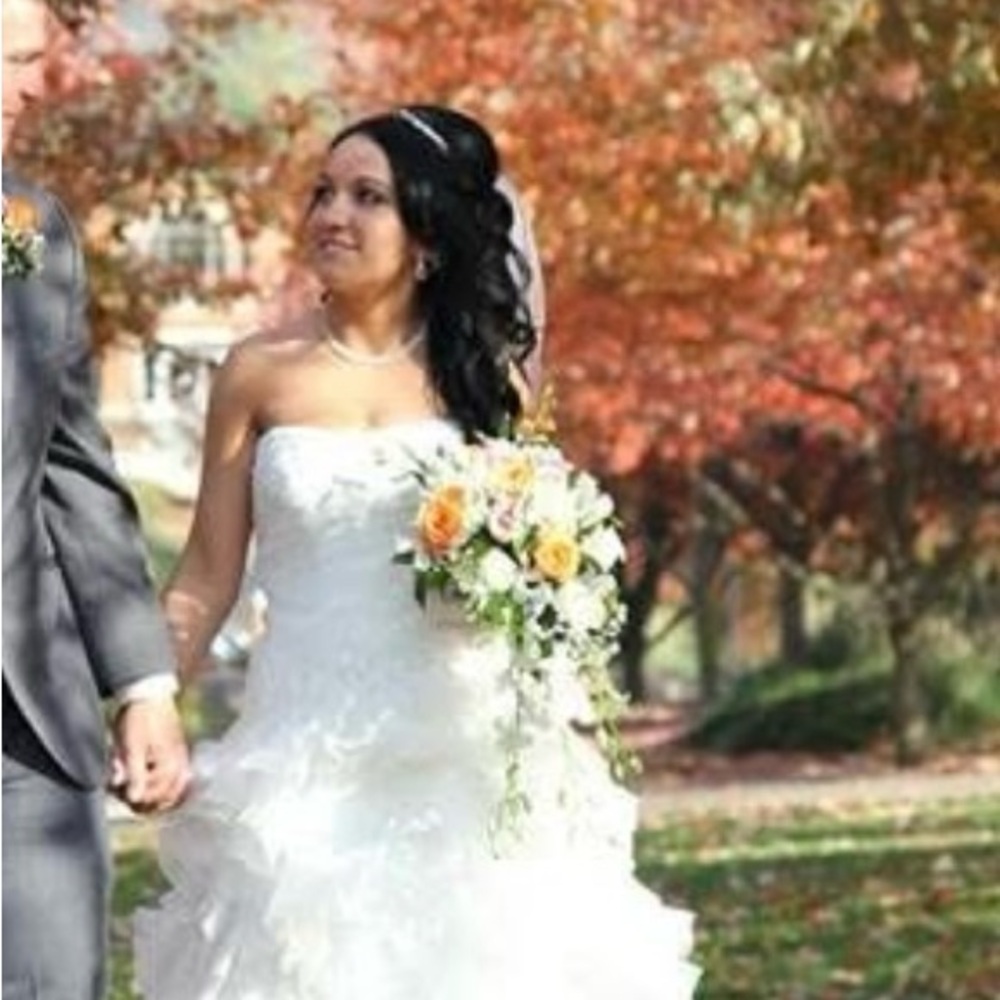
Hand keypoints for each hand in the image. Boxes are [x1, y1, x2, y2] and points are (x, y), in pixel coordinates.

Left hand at [110, 698, 190, 812]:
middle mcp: (181, 767)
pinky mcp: (178, 757)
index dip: (130, 797)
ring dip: (150, 795)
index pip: (151, 799)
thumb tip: (135, 799)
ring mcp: (181, 762)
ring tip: (131, 785)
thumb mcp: (132, 748)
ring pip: (169, 795)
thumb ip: (135, 775)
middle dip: (140, 799)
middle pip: (161, 801)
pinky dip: (161, 788)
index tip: (115, 786)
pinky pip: (174, 784)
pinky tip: (147, 783)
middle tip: (121, 786)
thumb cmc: (139, 720)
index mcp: (171, 766)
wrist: (149, 695)